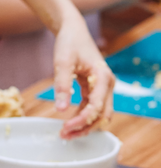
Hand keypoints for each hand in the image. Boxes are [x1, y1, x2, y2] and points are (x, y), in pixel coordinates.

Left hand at [51, 14, 114, 138]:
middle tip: (64, 136)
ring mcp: (102, 87)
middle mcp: (107, 84)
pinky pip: (91, 107)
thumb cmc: (69, 44)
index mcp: (103, 77)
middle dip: (85, 127)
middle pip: (102, 115)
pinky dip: (82, 116)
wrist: (73, 31)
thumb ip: (62, 85)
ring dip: (84, 124)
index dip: (82, 120)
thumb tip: (60, 109)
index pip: (96, 107)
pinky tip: (68, 123)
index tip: (65, 128)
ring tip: (65, 134)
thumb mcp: (62, 63)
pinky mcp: (95, 88)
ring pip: (98, 113)